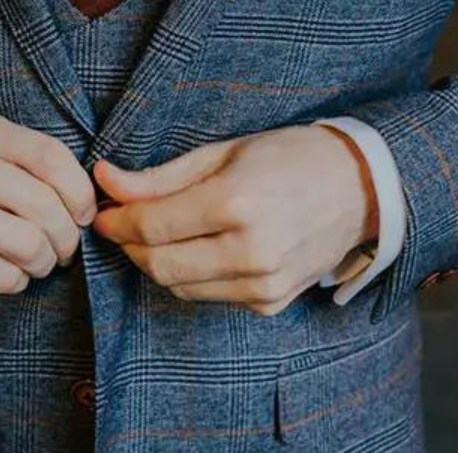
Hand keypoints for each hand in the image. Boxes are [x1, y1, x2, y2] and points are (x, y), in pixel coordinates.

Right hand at [0, 109, 96, 295]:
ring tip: (34, 263)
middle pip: (44, 205)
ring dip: (41, 263)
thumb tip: (87, 198)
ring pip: (28, 244)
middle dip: (64, 238)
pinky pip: (2, 275)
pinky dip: (14, 282)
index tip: (83, 214)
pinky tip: (4, 275)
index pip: (50, 156)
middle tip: (60, 250)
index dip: (78, 191)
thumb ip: (21, 162)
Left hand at [90, 124, 376, 315]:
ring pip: (180, 286)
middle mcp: (251, 251)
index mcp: (236, 203)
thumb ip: (159, 177)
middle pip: (159, 265)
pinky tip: (197, 247)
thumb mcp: (221, 153)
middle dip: (129, 246)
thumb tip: (105, 180)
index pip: (152, 226)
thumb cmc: (286, 158)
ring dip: (157, 261)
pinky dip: (191, 275)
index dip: (116, 221)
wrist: (355, 188)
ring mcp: (264, 284)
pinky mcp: (270, 304)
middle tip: (121, 223)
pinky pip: (209, 296)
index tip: (101, 211)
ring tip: (157, 231)